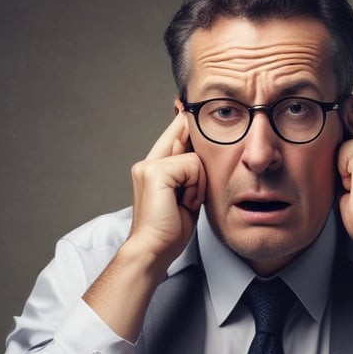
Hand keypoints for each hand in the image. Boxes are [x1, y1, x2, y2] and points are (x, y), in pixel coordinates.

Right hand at [83, 109, 205, 340]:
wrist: (154, 251)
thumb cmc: (170, 231)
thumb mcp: (187, 197)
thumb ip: (191, 175)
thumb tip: (204, 157)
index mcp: (154, 167)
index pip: (176, 133)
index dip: (186, 120)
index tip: (186, 102)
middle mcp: (148, 161)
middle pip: (184, 133)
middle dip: (198, 144)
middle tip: (193, 177)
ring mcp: (149, 165)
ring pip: (195, 158)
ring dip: (199, 184)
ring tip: (186, 203)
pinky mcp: (155, 171)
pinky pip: (193, 167)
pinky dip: (195, 188)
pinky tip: (183, 204)